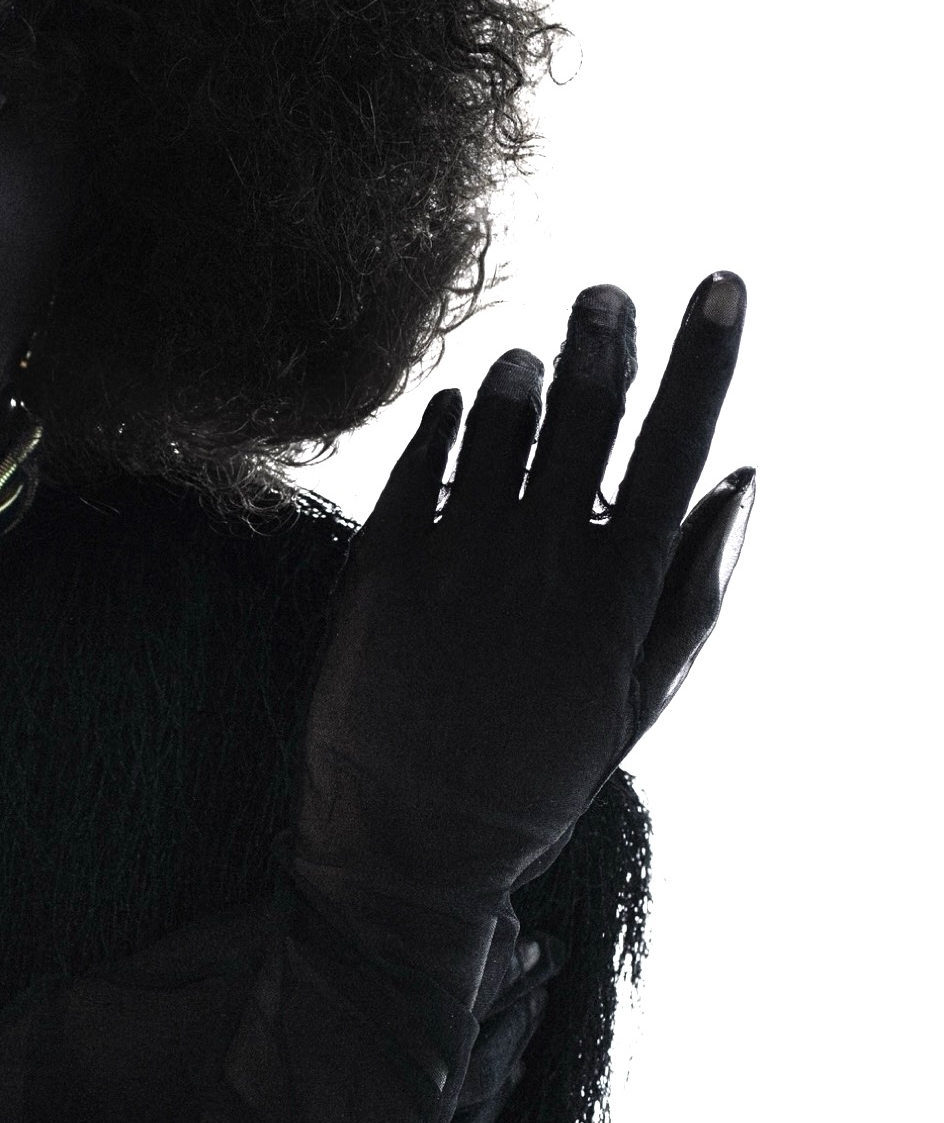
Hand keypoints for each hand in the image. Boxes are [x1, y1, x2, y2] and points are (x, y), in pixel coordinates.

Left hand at [292, 274, 751, 919]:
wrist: (411, 839)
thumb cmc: (540, 769)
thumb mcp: (638, 694)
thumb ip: (694, 585)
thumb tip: (743, 478)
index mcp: (617, 593)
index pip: (673, 446)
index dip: (703, 357)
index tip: (721, 284)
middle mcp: (539, 565)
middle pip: (583, 415)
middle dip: (603, 339)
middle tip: (606, 296)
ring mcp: (454, 560)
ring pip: (494, 424)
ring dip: (518, 380)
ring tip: (529, 365)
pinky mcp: (379, 567)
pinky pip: (417, 462)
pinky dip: (441, 426)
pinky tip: (453, 413)